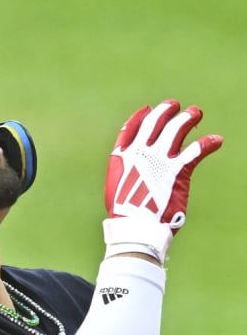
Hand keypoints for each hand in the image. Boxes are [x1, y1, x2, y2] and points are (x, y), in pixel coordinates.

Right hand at [103, 100, 222, 262]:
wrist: (136, 228)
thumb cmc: (125, 213)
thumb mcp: (117, 187)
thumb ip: (125, 170)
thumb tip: (132, 164)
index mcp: (123, 157)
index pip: (132, 128)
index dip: (141, 117)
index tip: (148, 110)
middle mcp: (141, 154)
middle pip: (155, 122)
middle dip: (166, 111)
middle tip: (174, 106)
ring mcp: (160, 161)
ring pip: (177, 129)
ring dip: (188, 118)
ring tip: (195, 114)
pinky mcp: (178, 172)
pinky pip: (196, 151)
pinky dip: (208, 143)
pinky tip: (216, 141)